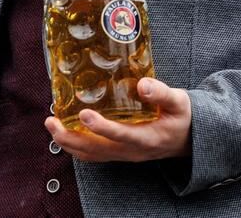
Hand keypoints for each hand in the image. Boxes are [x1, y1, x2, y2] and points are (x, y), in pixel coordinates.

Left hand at [45, 78, 191, 162]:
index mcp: (148, 138)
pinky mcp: (118, 153)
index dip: (102, 128)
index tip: (84, 115)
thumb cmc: (182, 117)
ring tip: (51, 125)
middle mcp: (132, 151)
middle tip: (52, 121)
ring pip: (91, 155)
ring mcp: (124, 155)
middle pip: (97, 150)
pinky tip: (64, 131)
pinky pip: (93, 155)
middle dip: (71, 137)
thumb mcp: (180, 102)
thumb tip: (142, 84)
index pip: (122, 136)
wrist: (189, 139)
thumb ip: (162, 94)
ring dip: (68, 143)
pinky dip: (75, 146)